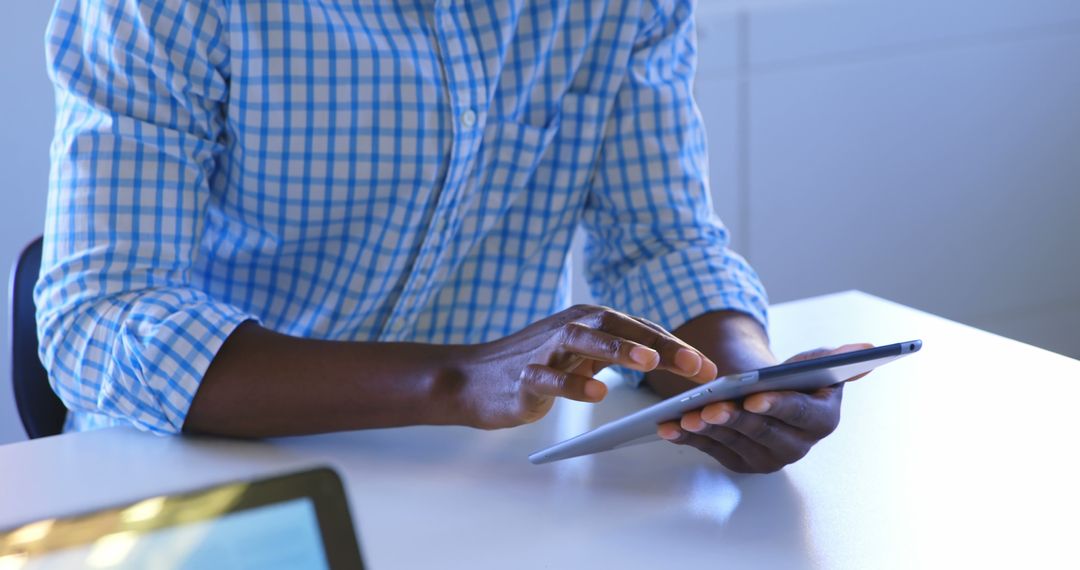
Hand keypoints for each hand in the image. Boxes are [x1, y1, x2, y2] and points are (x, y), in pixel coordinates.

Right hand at [458, 305, 717, 429]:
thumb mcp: (579, 353)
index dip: (676, 346)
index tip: (709, 368)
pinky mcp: (524, 377)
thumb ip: (616, 351)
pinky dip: (573, 383)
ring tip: (648, 362)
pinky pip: (549, 377)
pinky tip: (596, 392)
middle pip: (618, 325)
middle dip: (660, 344)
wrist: (470, 378)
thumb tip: (669, 358)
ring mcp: (544, 350)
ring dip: (618, 348)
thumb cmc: (533, 365)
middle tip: (695, 365)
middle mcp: (568, 328)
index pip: (638, 328)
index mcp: (587, 321)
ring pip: (582, 340)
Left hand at [656, 343, 873, 472]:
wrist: (772, 395)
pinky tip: (668, 427)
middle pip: (760, 431)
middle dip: (733, 418)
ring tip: (684, 416)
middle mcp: (796, 446)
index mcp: (821, 421)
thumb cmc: (795, 378)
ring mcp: (765, 458)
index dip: (776, 405)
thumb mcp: (816, 364)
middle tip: (710, 407)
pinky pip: (709, 450)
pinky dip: (687, 438)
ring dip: (706, 429)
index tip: (753, 397)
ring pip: (731, 442)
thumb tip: (867, 348)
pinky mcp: (738, 462)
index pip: (798, 415)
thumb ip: (838, 359)